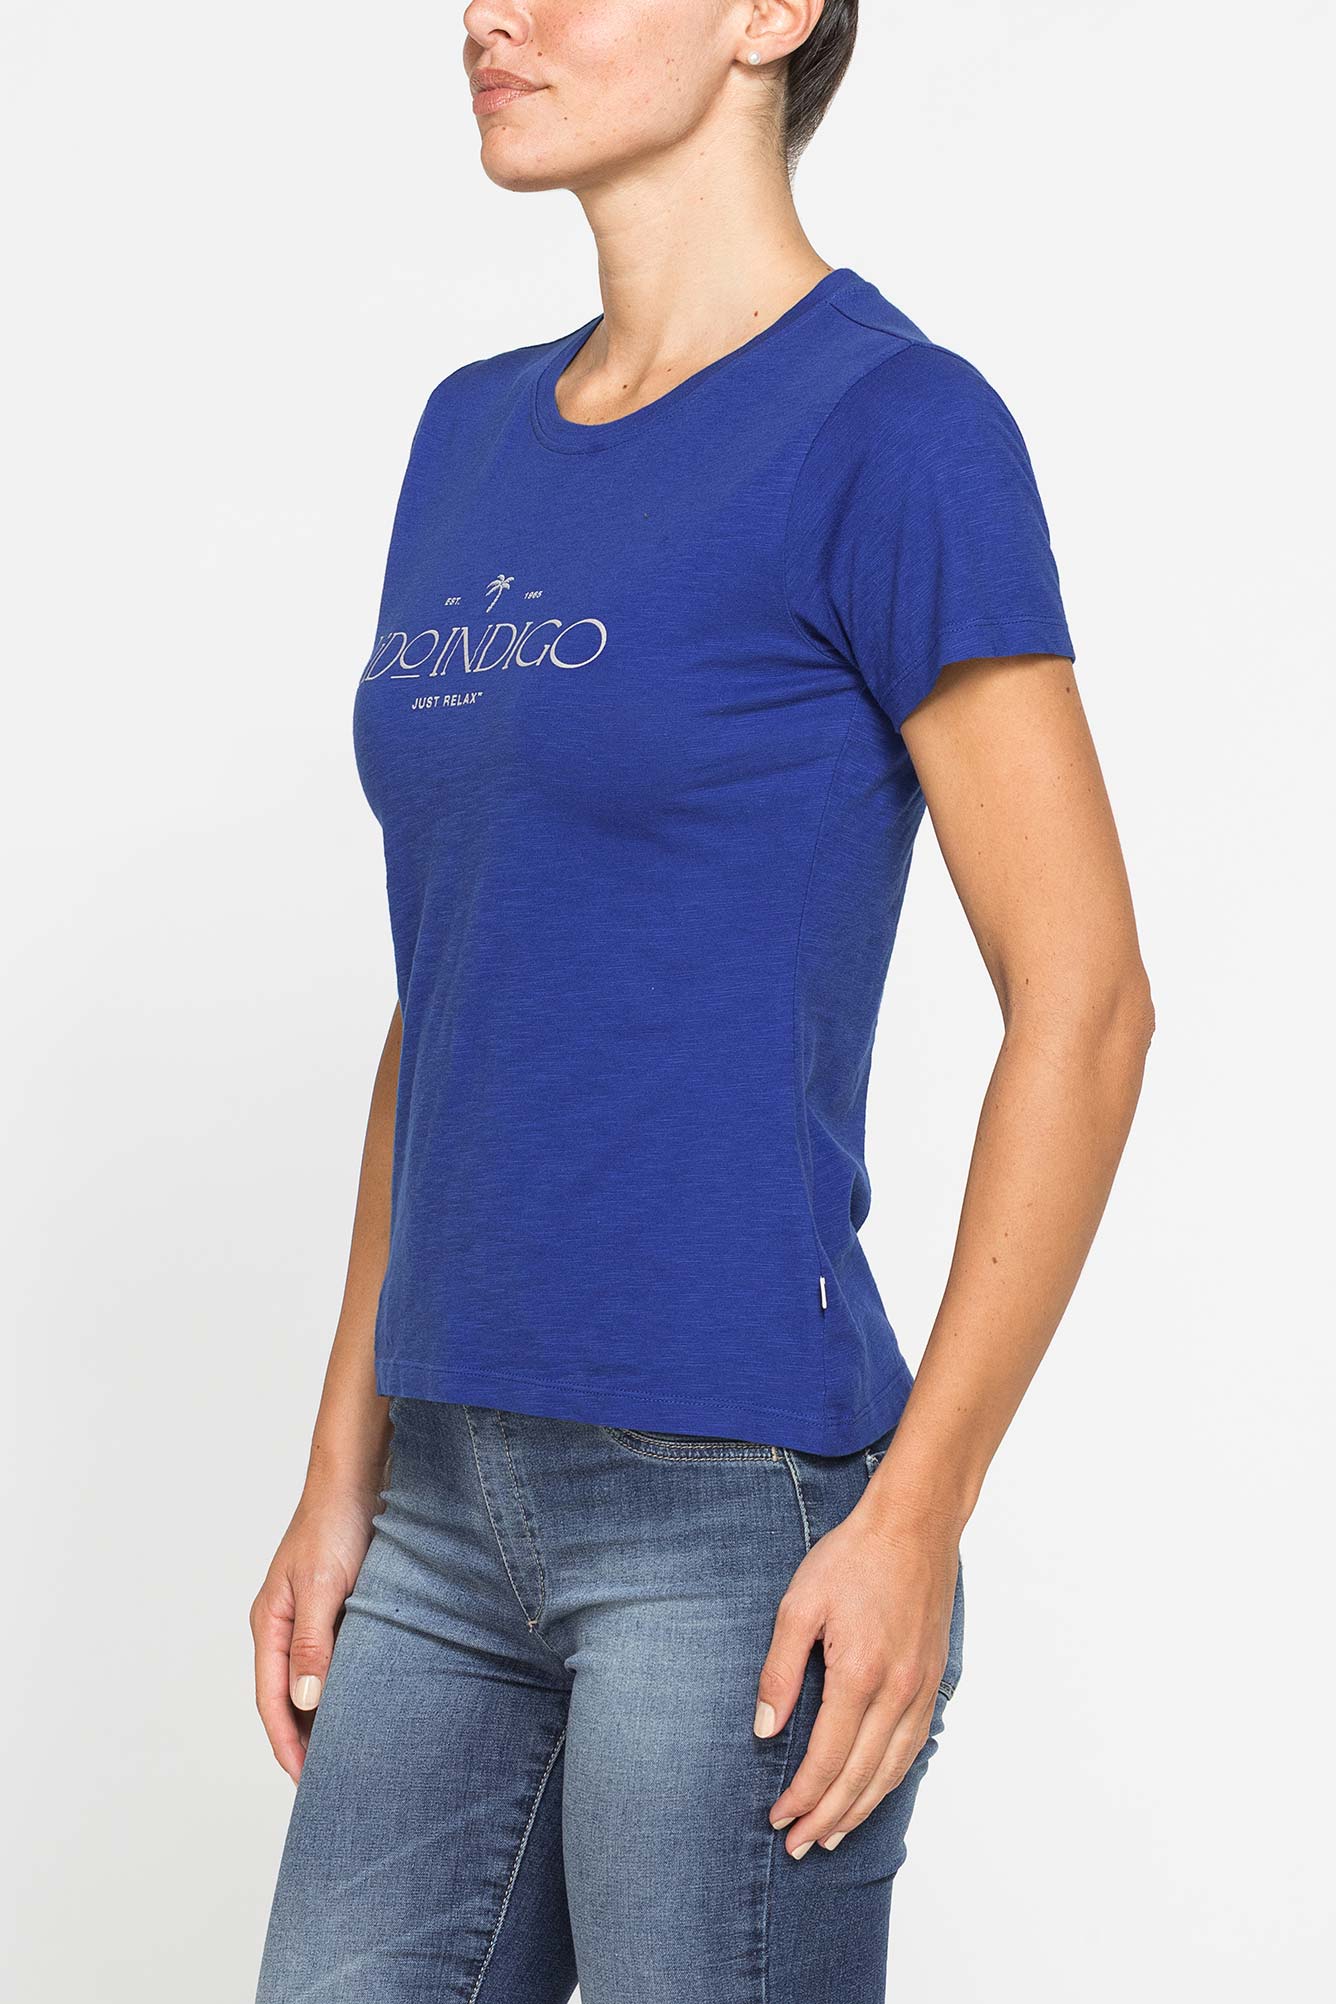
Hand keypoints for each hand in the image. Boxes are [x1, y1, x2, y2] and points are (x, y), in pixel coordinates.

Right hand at [249, 1486, 379, 1781]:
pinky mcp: (334, 1608)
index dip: (287, 1746)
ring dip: (324, 1716)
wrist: (355, 1477)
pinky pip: (332, 1661)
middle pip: (287, 1700)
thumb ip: (314, 1643)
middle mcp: (284, 1627)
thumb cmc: (335, 1525)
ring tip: (349, 1754)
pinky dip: (341, 1687)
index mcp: (270, 1625)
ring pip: (310, 1682)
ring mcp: (307, 1618)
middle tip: (330, 1783)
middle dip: (303, 1742)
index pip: (272, 1702)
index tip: (308, 1784)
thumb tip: (304, 1702)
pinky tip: (364, 1702)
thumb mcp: (324, 1586)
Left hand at [754, 1499, 959, 1856]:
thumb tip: (766, 1729)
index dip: (802, 1795)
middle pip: (860, 1776)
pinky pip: (913, 1746)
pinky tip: (873, 1790)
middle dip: (827, 1818)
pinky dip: (890, 1779)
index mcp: (859, 1673)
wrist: (915, 1526)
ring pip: (892, 1769)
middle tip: (799, 1845)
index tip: (778, 1818)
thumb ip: (780, 1669)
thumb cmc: (852, 1557)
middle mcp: (897, 1690)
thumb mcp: (799, 1603)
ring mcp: (921, 1688)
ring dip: (861, 1809)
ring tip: (832, 1834)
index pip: (828, 1758)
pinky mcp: (934, 1679)